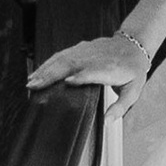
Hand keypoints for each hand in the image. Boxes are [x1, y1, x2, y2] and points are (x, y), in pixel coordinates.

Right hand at [29, 30, 153, 106]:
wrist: (133, 44)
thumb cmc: (133, 70)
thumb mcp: (134, 91)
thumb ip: (121, 107)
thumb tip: (108, 121)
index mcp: (110, 69)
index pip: (93, 71)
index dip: (81, 76)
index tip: (67, 83)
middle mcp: (96, 57)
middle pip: (72, 64)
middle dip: (52, 74)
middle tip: (35, 86)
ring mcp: (87, 51)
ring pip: (63, 58)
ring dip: (46, 69)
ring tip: (31, 81)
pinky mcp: (80, 48)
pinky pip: (62, 54)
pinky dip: (48, 62)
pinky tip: (38, 71)